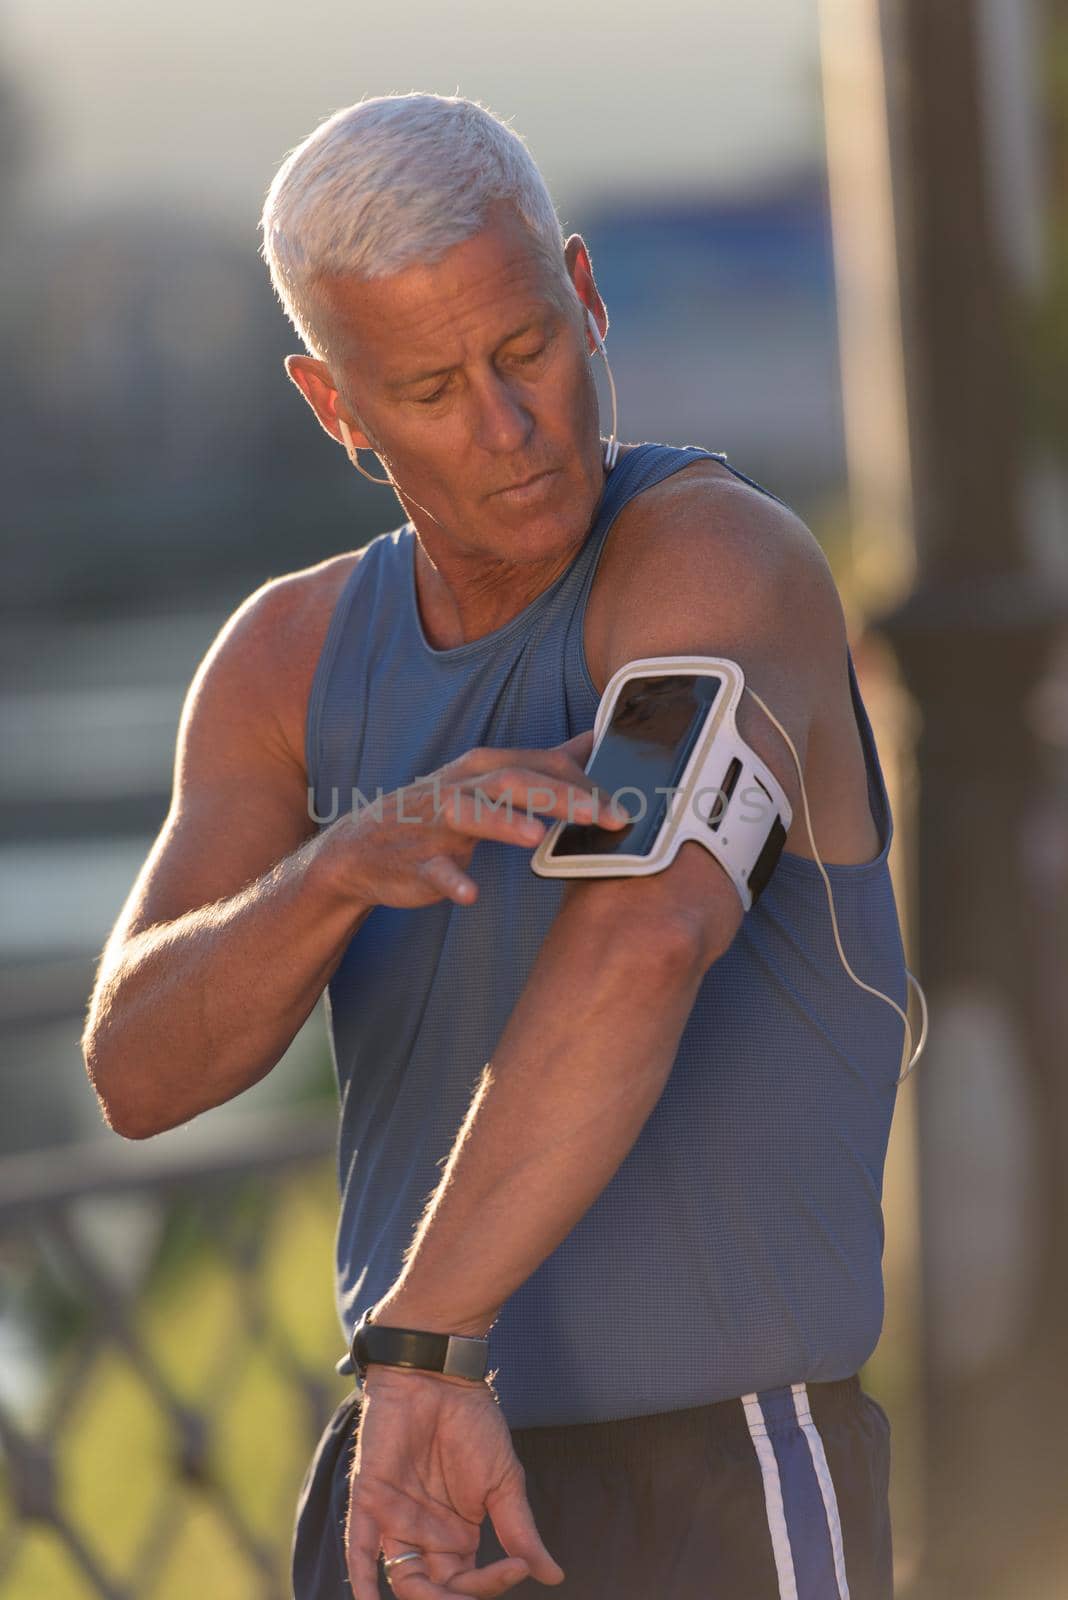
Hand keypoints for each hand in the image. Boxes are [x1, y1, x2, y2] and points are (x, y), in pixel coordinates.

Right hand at [320, 728, 627, 909]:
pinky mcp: (415, 861)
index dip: (585, 783)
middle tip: (604, 815)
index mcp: (483, 768)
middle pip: (514, 782)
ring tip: (536, 836)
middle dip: (561, 797)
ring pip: (470, 814)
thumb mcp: (489, 782)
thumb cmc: (438, 815)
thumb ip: (544, 764)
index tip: (626, 803)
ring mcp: (434, 824)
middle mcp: (460, 787)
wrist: (362, 849)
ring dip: (502, 823)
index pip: (541, 766)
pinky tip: (469, 894)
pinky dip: (450, 881)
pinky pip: (433, 869)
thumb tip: (595, 739)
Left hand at [344, 1366, 564, 1598]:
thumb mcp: (504, 1482)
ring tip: (443, 1598)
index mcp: (457, 1535)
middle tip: (479, 1587)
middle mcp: (425, 1535)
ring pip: (402, 1578)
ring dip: (422, 1596)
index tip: (519, 1566)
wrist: (441, 1376)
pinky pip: (359, 1547)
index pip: (470, 1583)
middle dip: (455, 1599)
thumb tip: (553, 1578)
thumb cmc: (474, 1423)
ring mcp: (395, 1519)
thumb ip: (520, 1531)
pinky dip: (361, 1579)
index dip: (493, 1583)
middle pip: (435, 1590)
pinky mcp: (369, 1499)